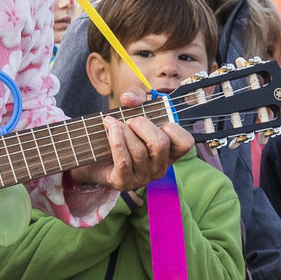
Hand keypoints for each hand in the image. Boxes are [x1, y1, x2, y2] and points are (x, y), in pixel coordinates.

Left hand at [68, 107, 188, 191]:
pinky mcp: (124, 183)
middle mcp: (159, 168)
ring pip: (139, 151)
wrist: (95, 157)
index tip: (155, 121)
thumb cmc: (121, 133)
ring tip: (113, 123)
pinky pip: (123, 161)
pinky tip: (109, 128)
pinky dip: (116, 140)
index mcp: (169, 153)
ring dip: (123, 130)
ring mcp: (142, 178)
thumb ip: (136, 96)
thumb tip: (129, 99)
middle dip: (142, 124)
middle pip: (160, 144)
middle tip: (129, 121)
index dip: (171, 126)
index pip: (185, 143)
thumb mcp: (133, 110)